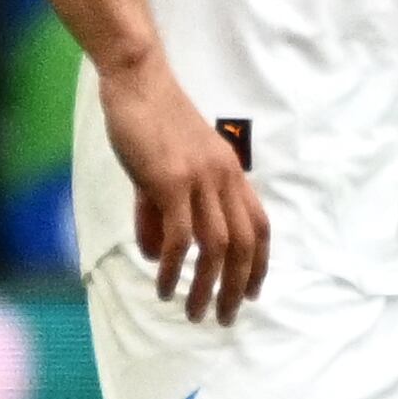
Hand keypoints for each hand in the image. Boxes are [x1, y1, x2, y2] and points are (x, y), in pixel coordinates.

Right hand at [102, 51, 267, 323]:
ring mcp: (200, 180)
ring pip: (216, 247)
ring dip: (208, 287)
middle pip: (244, 244)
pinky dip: (173, 268)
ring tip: (195, 313)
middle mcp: (224, 178)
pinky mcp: (171, 181)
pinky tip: (163, 286)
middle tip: (226, 318)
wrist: (137, 81)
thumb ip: (160, 211)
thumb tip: (154, 253)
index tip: (252, 293)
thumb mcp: (164, 168)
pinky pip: (178, 237)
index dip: (259, 263)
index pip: (259, 225)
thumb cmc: (149, 120)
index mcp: (231, 172)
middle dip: (238, 288)